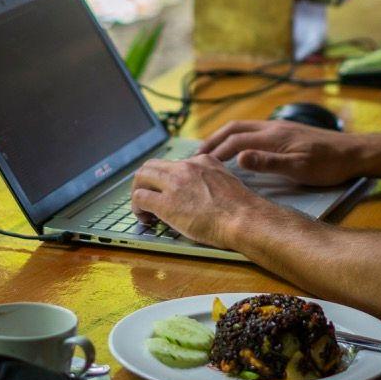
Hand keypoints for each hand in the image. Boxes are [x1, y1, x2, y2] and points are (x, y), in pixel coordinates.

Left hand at [130, 155, 273, 248]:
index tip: (166, 192)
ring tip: (143, 210)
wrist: (243, 218)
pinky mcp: (166, 203)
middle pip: (152, 166)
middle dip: (145, 182)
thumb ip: (213, 179)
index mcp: (202, 161)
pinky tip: (145, 219)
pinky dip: (137, 208)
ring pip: (141, 177)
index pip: (174, 164)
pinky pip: (139, 198)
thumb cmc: (241, 208)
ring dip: (138, 192)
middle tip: (147, 197)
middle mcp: (185, 167)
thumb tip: (203, 191)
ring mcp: (174, 184)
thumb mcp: (228, 181)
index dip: (166, 180)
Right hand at [195, 120, 361, 185]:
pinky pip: (255, 129)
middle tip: (197, 154)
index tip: (200, 163)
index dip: (216, 151)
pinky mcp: (287, 131)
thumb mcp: (298, 169)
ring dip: (225, 136)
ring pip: (245, 126)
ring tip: (212, 149)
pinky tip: (240, 146)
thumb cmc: (328, 165)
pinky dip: (239, 136)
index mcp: (273, 136)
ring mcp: (280, 127)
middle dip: (214, 139)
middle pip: (235, 128)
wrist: (353, 153)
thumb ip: (268, 163)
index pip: (235, 140)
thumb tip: (239, 157)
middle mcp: (273, 127)